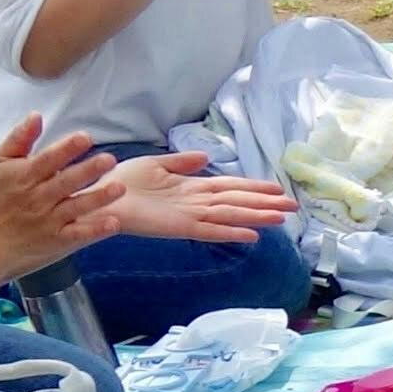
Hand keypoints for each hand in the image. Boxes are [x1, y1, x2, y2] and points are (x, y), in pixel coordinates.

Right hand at [0, 117, 129, 266]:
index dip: (66, 148)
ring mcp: (49, 220)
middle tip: (110, 159)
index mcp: (25, 176)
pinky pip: (78, 234)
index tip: (85, 137)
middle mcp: (38, 197)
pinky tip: (114, 223)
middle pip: (65, 182)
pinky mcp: (57, 240)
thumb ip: (20, 138)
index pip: (48, 159)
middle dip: (88, 170)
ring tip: (120, 187)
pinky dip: (95, 230)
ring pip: (76, 207)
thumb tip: (36, 115)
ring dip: (98, 198)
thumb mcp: (1, 163)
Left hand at [104, 151, 295, 246]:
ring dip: (256, 217)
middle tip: (292, 206)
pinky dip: (231, 233)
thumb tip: (207, 156)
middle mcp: (196, 202)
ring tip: (282, 218)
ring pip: (231, 215)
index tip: (277, 189)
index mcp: (192, 186)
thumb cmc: (123, 180)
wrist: (100, 194)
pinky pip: (210, 230)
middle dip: (264, 204)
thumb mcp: (156, 163)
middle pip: (238, 201)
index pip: (230, 186)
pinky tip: (251, 235)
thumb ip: (183, 162)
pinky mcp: (180, 227)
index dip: (254, 187)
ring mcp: (190, 215)